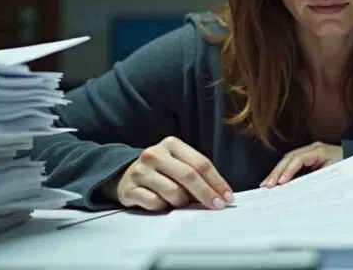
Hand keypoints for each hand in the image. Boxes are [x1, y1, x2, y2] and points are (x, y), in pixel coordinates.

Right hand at [108, 136, 232, 211]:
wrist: (124, 175)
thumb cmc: (161, 171)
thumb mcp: (178, 163)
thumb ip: (197, 174)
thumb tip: (220, 195)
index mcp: (172, 144)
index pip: (201, 163)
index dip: (217, 182)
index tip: (227, 197)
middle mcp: (155, 154)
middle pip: (189, 176)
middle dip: (207, 194)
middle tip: (217, 206)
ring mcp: (140, 171)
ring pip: (173, 192)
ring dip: (182, 202)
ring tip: (180, 201)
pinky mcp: (129, 189)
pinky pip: (155, 203)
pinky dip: (163, 207)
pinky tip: (161, 203)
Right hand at [261, 142, 342, 187]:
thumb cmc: (350, 168)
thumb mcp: (336, 175)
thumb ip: (320, 180)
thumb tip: (303, 191)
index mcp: (320, 151)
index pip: (298, 159)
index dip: (288, 170)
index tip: (281, 182)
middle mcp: (313, 149)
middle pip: (289, 158)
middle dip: (277, 172)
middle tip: (267, 185)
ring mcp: (310, 152)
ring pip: (288, 160)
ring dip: (277, 172)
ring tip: (266, 184)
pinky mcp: (310, 158)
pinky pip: (293, 163)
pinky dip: (284, 172)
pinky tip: (276, 181)